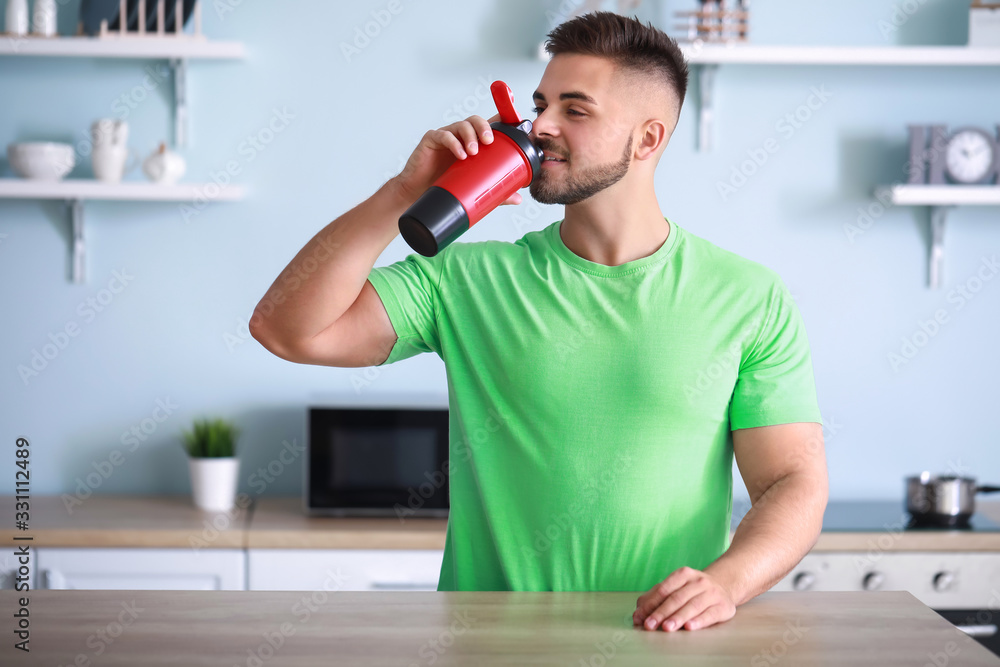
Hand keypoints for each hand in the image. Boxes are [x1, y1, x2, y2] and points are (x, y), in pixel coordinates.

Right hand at [391, 113, 521, 206]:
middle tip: (489, 141)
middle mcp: (460, 137)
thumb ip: (494, 191)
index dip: (501, 122)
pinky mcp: (430, 140)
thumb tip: (517, 198)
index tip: (514, 126)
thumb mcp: (473, 189)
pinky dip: (453, 143)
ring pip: (461, 124)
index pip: (489, 127)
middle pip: (476, 121)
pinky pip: (443, 135)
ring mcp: (445, 136)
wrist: (417, 195)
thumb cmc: (444, 187)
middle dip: (485, 128)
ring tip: (473, 152)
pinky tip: (460, 154)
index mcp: (472, 144)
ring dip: (470, 135)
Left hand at [632, 566, 736, 631]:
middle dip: (661, 613)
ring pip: (692, 606)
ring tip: (666, 627)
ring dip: (678, 617)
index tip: (640, 616)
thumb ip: (653, 599)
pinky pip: (710, 615)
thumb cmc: (692, 590)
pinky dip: (699, 621)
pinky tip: (689, 627)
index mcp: (683, 574)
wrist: (724, 586)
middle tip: (649, 625)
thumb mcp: (674, 588)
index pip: (664, 589)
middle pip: (676, 598)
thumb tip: (638, 614)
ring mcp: (712, 593)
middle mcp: (699, 582)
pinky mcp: (723, 607)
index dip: (651, 603)